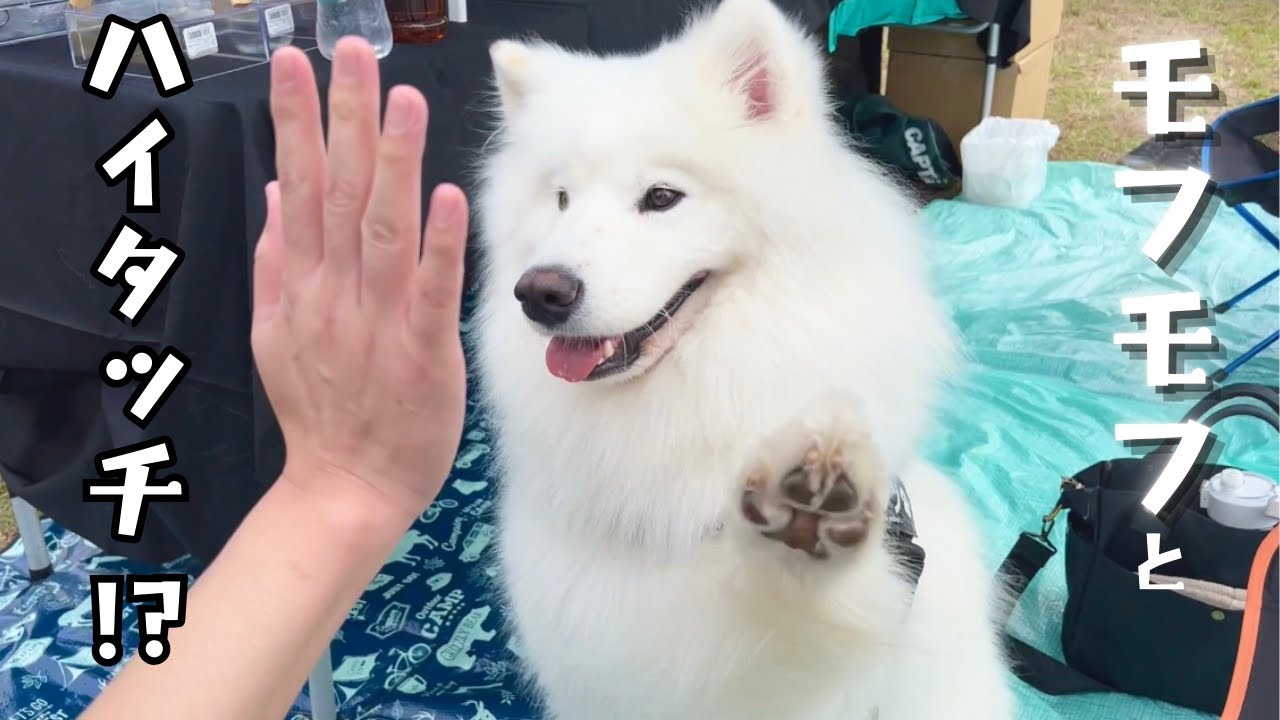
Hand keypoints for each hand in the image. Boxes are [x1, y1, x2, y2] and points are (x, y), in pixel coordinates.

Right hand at [252, 38, 467, 519]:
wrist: (345, 487)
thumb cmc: (323, 411)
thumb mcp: (277, 333)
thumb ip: (276, 262)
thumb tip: (277, 196)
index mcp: (303, 284)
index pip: (300, 187)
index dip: (299, 123)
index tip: (297, 66)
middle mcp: (335, 293)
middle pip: (337, 193)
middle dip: (343, 119)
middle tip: (350, 54)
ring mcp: (378, 321)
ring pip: (383, 229)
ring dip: (392, 163)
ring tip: (401, 100)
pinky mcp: (422, 352)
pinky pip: (431, 291)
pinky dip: (438, 244)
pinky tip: (447, 196)